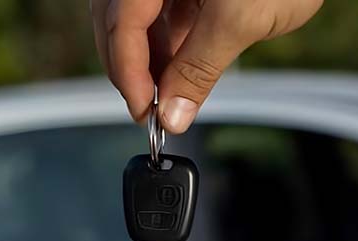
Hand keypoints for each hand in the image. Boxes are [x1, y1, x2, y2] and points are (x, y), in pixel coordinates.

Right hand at [91, 0, 322, 132]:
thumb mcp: (241, 20)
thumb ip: (199, 69)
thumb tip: (173, 111)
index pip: (119, 21)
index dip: (128, 73)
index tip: (145, 112)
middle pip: (115, 19)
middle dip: (131, 68)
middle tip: (150, 109)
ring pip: (135, 17)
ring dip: (147, 59)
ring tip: (169, 92)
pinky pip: (159, 10)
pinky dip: (165, 42)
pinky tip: (178, 67)